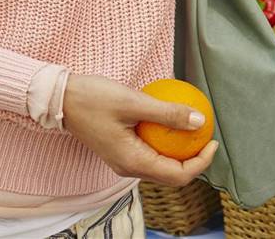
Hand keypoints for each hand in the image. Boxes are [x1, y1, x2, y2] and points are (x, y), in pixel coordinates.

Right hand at [62, 73, 218, 187]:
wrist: (61, 99)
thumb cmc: (94, 98)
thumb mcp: (134, 101)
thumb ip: (168, 113)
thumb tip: (199, 121)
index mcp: (132, 162)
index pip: (176, 176)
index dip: (200, 163)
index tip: (214, 141)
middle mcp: (128, 167)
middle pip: (171, 175)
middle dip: (194, 160)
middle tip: (208, 135)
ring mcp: (123, 159)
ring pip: (160, 164)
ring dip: (180, 151)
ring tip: (194, 127)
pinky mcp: (120, 148)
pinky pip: (150, 151)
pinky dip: (165, 141)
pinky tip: (173, 119)